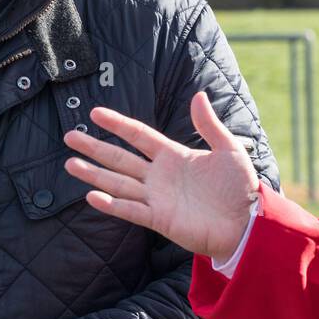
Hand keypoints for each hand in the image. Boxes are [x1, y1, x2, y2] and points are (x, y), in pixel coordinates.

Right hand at [62, 91, 259, 263]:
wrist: (248, 223)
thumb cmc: (240, 188)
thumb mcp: (228, 149)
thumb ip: (209, 125)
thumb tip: (198, 95)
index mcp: (174, 156)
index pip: (139, 136)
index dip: (118, 124)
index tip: (96, 113)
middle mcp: (160, 176)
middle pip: (120, 158)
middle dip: (95, 148)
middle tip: (70, 137)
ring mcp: (157, 198)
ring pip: (119, 183)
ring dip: (94, 174)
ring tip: (70, 164)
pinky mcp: (160, 219)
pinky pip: (131, 210)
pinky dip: (111, 204)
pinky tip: (91, 195)